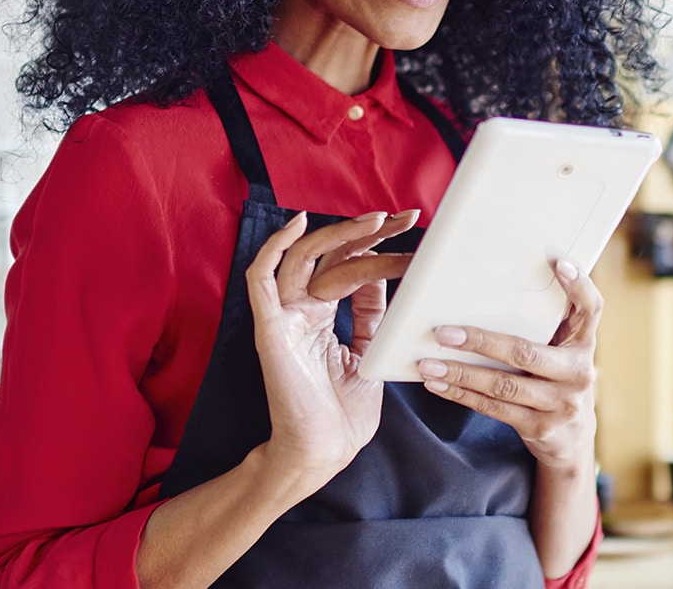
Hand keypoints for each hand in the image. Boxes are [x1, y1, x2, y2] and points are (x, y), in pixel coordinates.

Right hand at [248, 209, 418, 489]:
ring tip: (377, 221)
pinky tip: (298, 226)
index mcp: (321, 315)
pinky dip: (275, 249)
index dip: (376, 243)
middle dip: (368, 233)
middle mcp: (300, 309)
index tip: (411, 227)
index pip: (346, 265)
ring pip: (303, 258)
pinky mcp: (271, 330)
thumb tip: (380, 275)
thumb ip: (370, 315)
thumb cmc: (342, 413)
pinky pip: (261, 280)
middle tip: (406, 218)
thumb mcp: (369, 352)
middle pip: (329, 255)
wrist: (323, 452)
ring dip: (340, 235)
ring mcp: (284, 317)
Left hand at [418, 258, 600, 472]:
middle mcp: (579, 372)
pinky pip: (494, 408)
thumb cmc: (558, 377)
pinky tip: (439, 384)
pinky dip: (462, 395)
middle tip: (444, 332)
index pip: (591, 308)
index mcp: (584, 342)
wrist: (573, 437)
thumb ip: (548, 322)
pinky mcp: (540, 427)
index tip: (557, 263)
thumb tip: (497, 284)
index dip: (579, 284)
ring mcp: (561, 403)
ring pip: (503, 385)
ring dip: (461, 373)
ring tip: (429, 363)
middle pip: (526, 351)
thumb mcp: (564, 348)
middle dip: (480, 341)